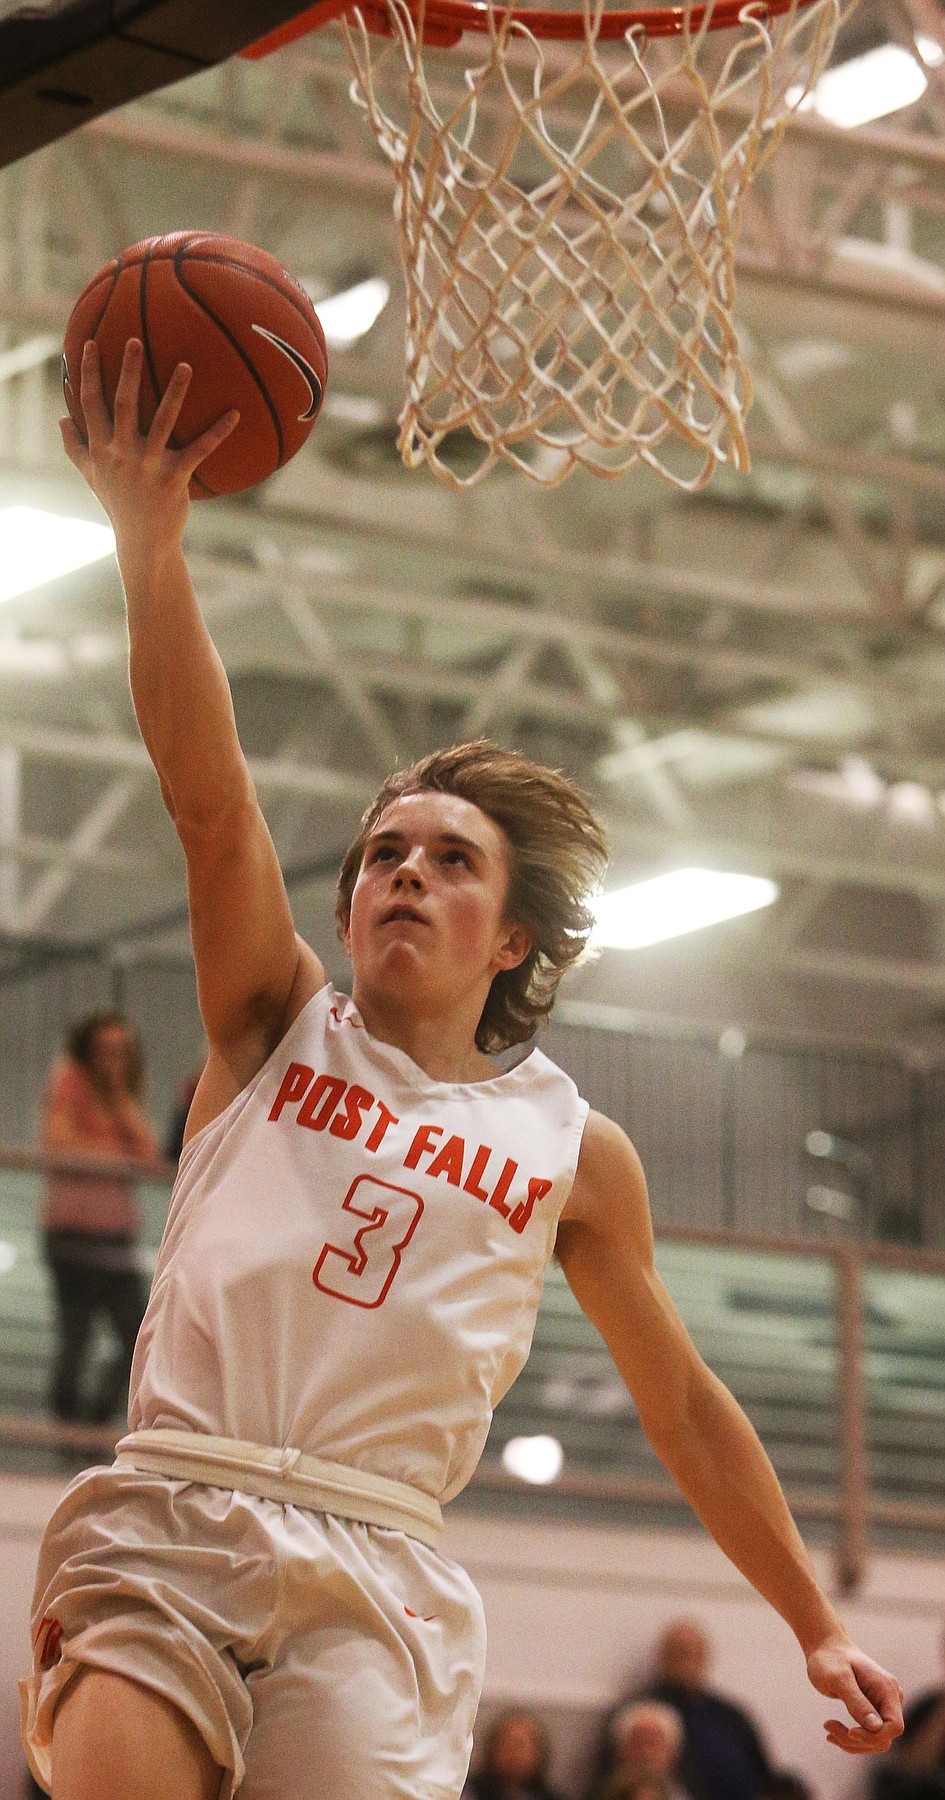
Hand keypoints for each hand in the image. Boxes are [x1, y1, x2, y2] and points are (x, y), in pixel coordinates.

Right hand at [60, 338, 238, 554]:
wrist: (143, 542)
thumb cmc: (118, 504)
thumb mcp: (91, 476)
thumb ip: (75, 447)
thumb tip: (62, 418)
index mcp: (101, 449)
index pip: (90, 403)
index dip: (88, 373)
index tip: (89, 343)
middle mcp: (122, 454)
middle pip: (123, 404)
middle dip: (127, 370)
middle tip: (134, 339)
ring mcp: (149, 465)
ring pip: (162, 420)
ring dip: (175, 391)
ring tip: (186, 365)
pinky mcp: (175, 478)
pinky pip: (199, 449)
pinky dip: (218, 431)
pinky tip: (235, 413)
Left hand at [807, 1636, 903, 1754]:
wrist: (825, 1647)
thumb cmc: (829, 1659)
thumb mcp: (838, 1678)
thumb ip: (857, 1701)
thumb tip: (876, 1728)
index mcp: (886, 1688)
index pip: (894, 1726)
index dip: (873, 1736)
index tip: (849, 1731)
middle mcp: (890, 1698)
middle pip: (884, 1737)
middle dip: (856, 1740)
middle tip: (828, 1726)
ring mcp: (883, 1705)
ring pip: (876, 1740)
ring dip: (851, 1742)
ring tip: (828, 1728)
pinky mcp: (873, 1710)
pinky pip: (868, 1735)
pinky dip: (850, 1739)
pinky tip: (832, 1732)